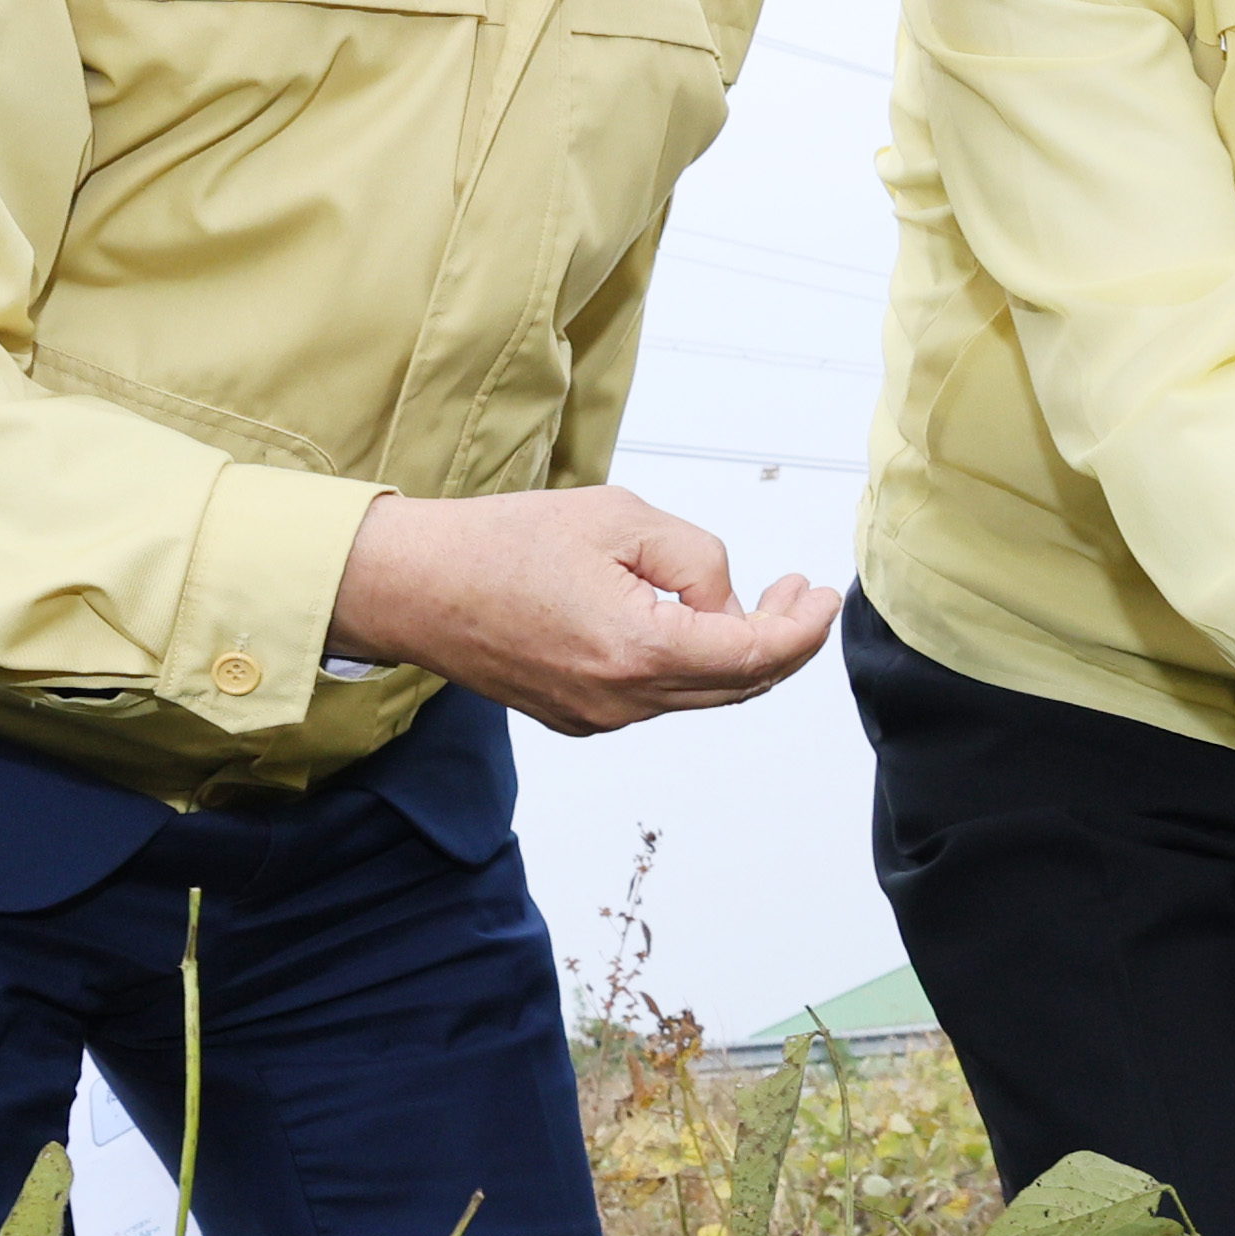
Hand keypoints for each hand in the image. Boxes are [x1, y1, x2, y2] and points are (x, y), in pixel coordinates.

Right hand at [323, 488, 838, 733]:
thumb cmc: (501, 544)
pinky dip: (690, 665)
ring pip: (700, 694)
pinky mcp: (578, 717)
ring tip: (751, 600)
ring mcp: (598, 717)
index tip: (821, 596)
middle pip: (739, 686)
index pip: (757, 656)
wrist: (413, 588)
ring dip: (737, 653)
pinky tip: (687, 622)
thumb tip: (725, 601)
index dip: (803, 627)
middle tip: (797, 594)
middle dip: (782, 640)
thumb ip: (696, 560)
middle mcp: (622, 701)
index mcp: (638, 651)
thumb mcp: (621, 518)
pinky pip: (657, 697)